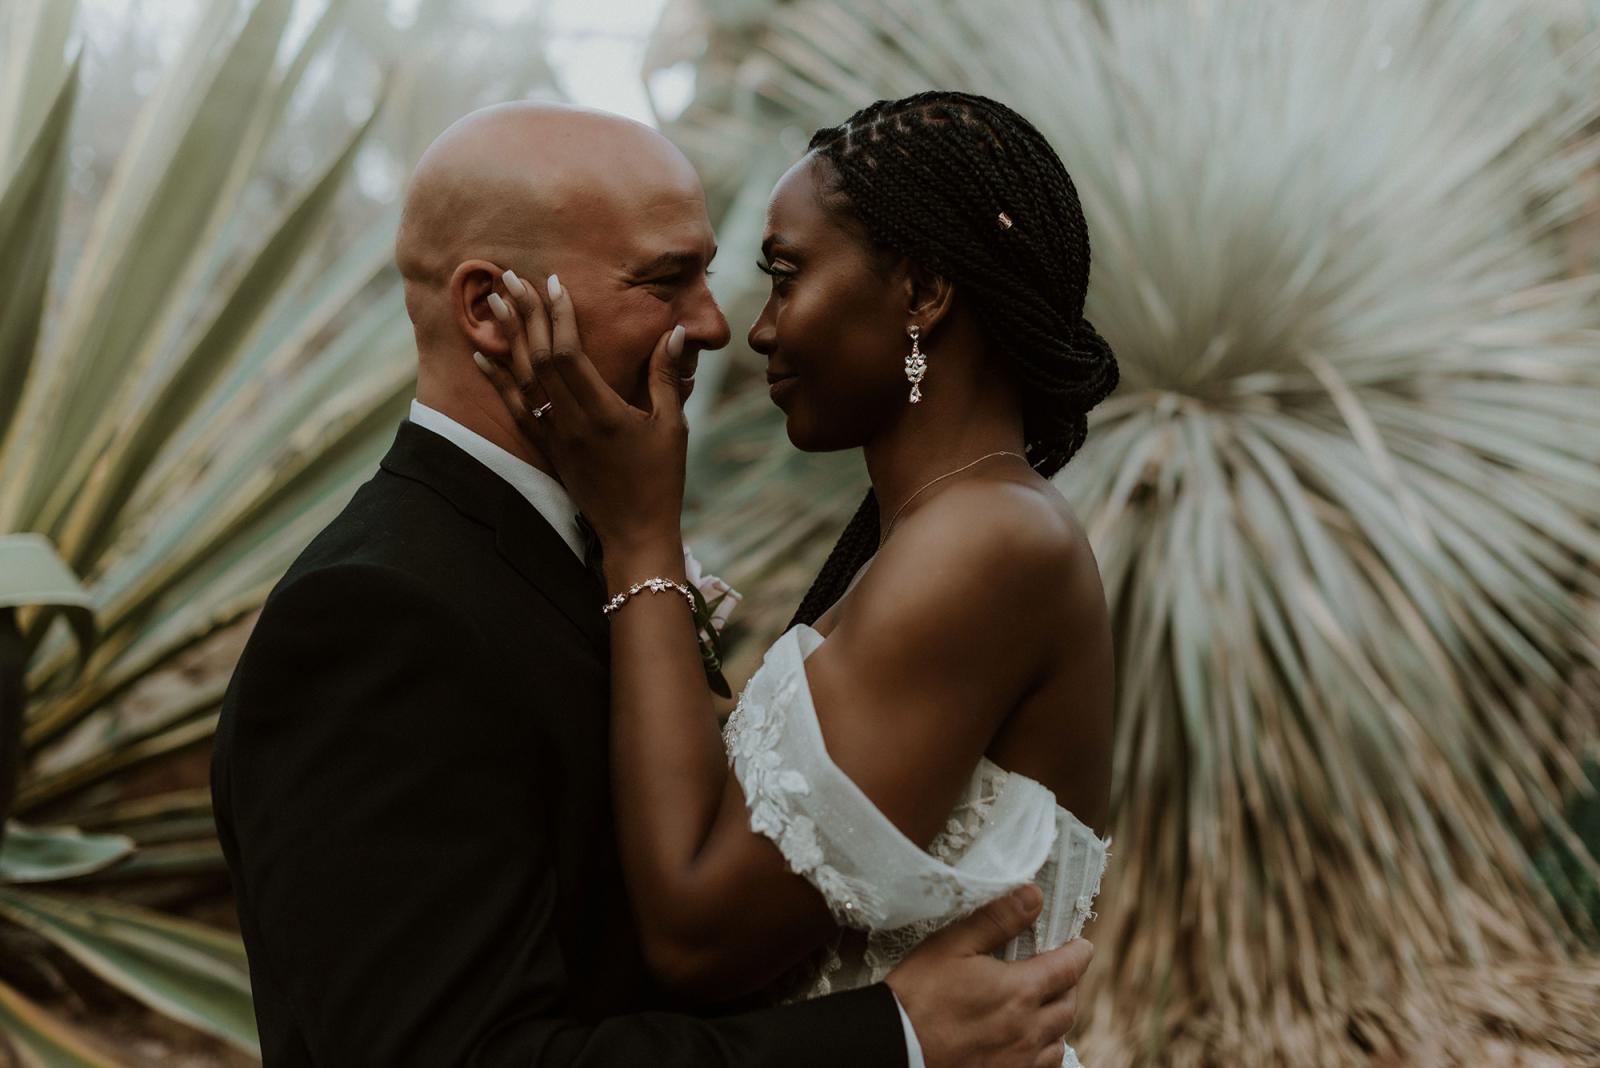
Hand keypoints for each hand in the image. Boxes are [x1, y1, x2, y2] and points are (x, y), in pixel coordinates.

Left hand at [475, 271, 687, 554]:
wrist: (635, 533)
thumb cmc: (661, 480)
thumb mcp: (672, 426)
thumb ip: (666, 377)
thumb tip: (675, 332)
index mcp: (603, 413)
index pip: (569, 354)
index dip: (558, 316)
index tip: (553, 282)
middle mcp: (571, 422)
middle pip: (538, 359)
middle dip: (525, 314)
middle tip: (509, 276)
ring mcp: (555, 437)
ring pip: (523, 379)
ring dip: (507, 338)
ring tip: (492, 302)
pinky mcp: (549, 450)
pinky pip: (516, 410)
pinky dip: (497, 380)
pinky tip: (482, 355)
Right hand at [885, 886, 1093, 1067]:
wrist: (895, 1048)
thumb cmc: (918, 995)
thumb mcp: (952, 945)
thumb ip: (997, 919)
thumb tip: (1033, 896)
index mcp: (1021, 991)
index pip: (1069, 968)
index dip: (1079, 952)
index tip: (1080, 944)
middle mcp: (1029, 1030)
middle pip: (1069, 1004)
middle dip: (1069, 984)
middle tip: (1058, 971)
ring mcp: (1019, 1061)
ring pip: (1059, 1039)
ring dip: (1058, 1019)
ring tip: (1044, 1005)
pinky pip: (1043, 1066)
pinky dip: (1044, 1050)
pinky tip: (1028, 1041)